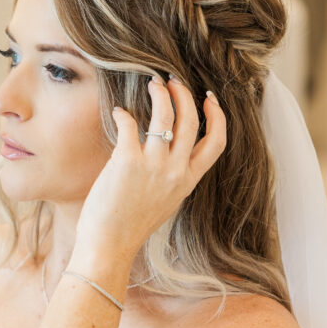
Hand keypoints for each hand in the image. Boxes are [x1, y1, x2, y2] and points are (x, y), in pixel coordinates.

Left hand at [74, 75, 225, 258]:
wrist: (109, 246)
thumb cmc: (130, 227)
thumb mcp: (164, 202)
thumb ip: (171, 177)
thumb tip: (166, 152)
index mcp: (188, 181)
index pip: (216, 142)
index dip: (217, 116)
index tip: (209, 98)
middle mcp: (176, 171)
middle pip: (191, 120)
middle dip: (184, 94)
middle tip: (173, 81)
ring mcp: (154, 165)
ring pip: (166, 114)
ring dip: (160, 93)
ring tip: (152, 84)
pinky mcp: (128, 161)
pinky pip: (130, 124)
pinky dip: (124, 114)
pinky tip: (119, 113)